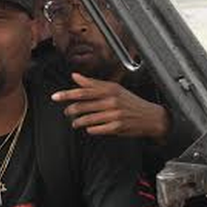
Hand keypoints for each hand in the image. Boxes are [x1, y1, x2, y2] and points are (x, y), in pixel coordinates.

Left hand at [51, 73, 169, 139]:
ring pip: (87, 119)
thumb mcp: (114, 88)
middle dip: (70, 110)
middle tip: (66, 112)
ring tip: (75, 122)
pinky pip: (95, 129)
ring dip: (77, 122)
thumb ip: (93, 83)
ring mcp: (114, 115)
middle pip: (82, 106)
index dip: (67, 94)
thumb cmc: (130, 102)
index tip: (55, 97)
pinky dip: (89, 129)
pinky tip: (88, 128)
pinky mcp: (116, 127)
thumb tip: (75, 76)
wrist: (151, 117)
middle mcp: (111, 101)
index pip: (83, 91)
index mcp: (110, 89)